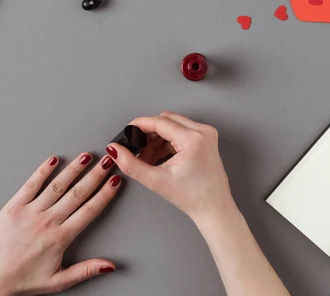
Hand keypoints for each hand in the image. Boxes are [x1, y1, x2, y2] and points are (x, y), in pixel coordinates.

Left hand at [0, 153, 120, 295]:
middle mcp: (47, 222)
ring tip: (86, 157)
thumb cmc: (23, 280)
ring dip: (73, 169)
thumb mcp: (59, 281)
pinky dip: (42, 171)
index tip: (115, 182)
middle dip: (95, 176)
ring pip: (57, 186)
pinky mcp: (13, 207)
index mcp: (60, 238)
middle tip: (107, 162)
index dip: (105, 194)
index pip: (89, 210)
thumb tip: (109, 265)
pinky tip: (53, 161)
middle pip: (77, 193)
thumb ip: (86, 270)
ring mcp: (30, 212)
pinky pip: (30, 185)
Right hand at [106, 112, 234, 223]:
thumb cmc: (193, 198)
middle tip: (138, 151)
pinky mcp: (206, 139)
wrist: (214, 209)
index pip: (158, 122)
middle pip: (165, 120)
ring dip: (157, 138)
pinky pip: (181, 131)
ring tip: (149, 158)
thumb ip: (130, 164)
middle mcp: (202, 132)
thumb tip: (115, 150)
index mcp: (193, 139)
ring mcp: (206, 134)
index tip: (126, 132)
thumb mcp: (156, 181)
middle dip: (148, 133)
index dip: (139, 125)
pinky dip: (167, 141)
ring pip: (173, 124)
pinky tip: (160, 157)